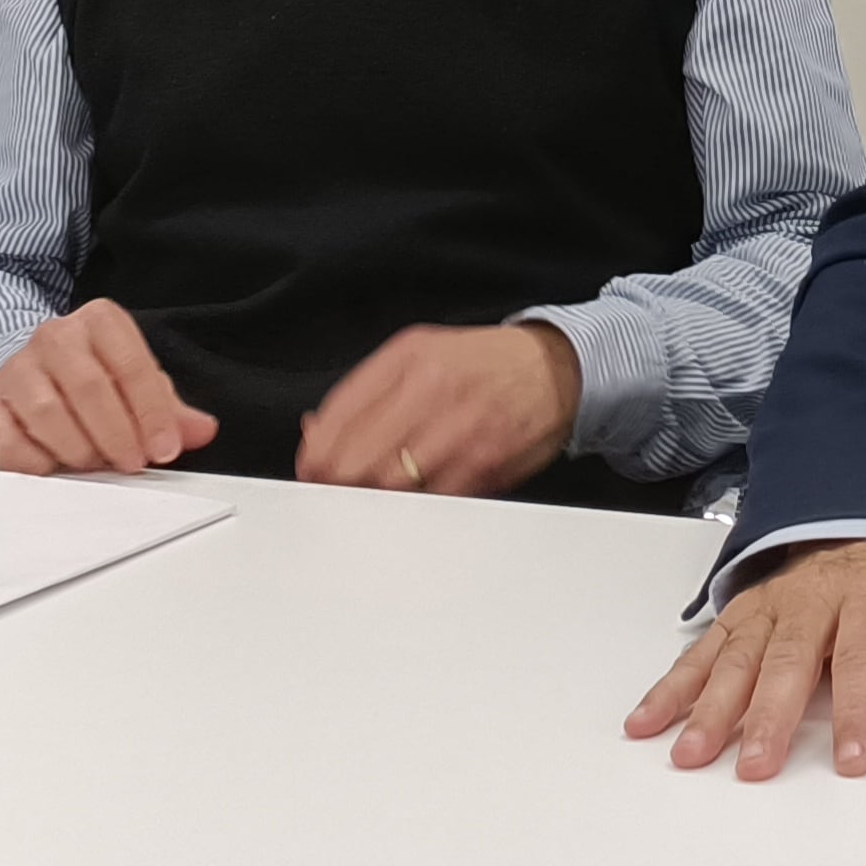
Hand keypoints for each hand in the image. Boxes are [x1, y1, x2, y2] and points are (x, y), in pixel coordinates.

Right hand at [0, 299, 217, 476]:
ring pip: (47, 414)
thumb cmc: (91, 377)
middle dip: (117, 435)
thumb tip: (202, 430)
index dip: (152, 413)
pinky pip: (7, 442)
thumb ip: (170, 408)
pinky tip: (55, 467)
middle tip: (131, 463)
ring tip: (95, 463)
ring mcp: (16, 369)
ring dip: (78, 450)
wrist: (29, 369)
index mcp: (99, 322)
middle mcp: (54, 337)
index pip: (132, 365)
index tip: (163, 449)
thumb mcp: (135, 382)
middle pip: (89, 388)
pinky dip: (35, 463)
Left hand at [294, 319, 581, 496]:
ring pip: (391, 486)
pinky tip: (412, 502)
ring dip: (374, 501)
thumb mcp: (419, 357)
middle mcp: (433, 386)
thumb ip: (365, 394)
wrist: (555, 369)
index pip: (339, 417)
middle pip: (358, 458)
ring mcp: (461, 425)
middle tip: (335, 496)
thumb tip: (314, 434)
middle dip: (339, 485)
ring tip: (372, 502)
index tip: (310, 474)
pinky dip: (415, 509)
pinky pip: (432, 500)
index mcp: (407, 357)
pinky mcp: (486, 461)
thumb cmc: (481, 367)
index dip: (316, 457)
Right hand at [626, 539, 865, 780]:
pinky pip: (701, 652)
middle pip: (789, 660)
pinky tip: (647, 722)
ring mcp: (771, 609)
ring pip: (737, 657)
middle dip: (770, 716)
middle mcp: (814, 602)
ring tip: (691, 754)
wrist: (864, 536)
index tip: (851, 760)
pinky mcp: (740, 618)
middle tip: (756, 766)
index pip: (864, 657)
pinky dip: (670, 687)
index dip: (857, 709)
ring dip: (710, 707)